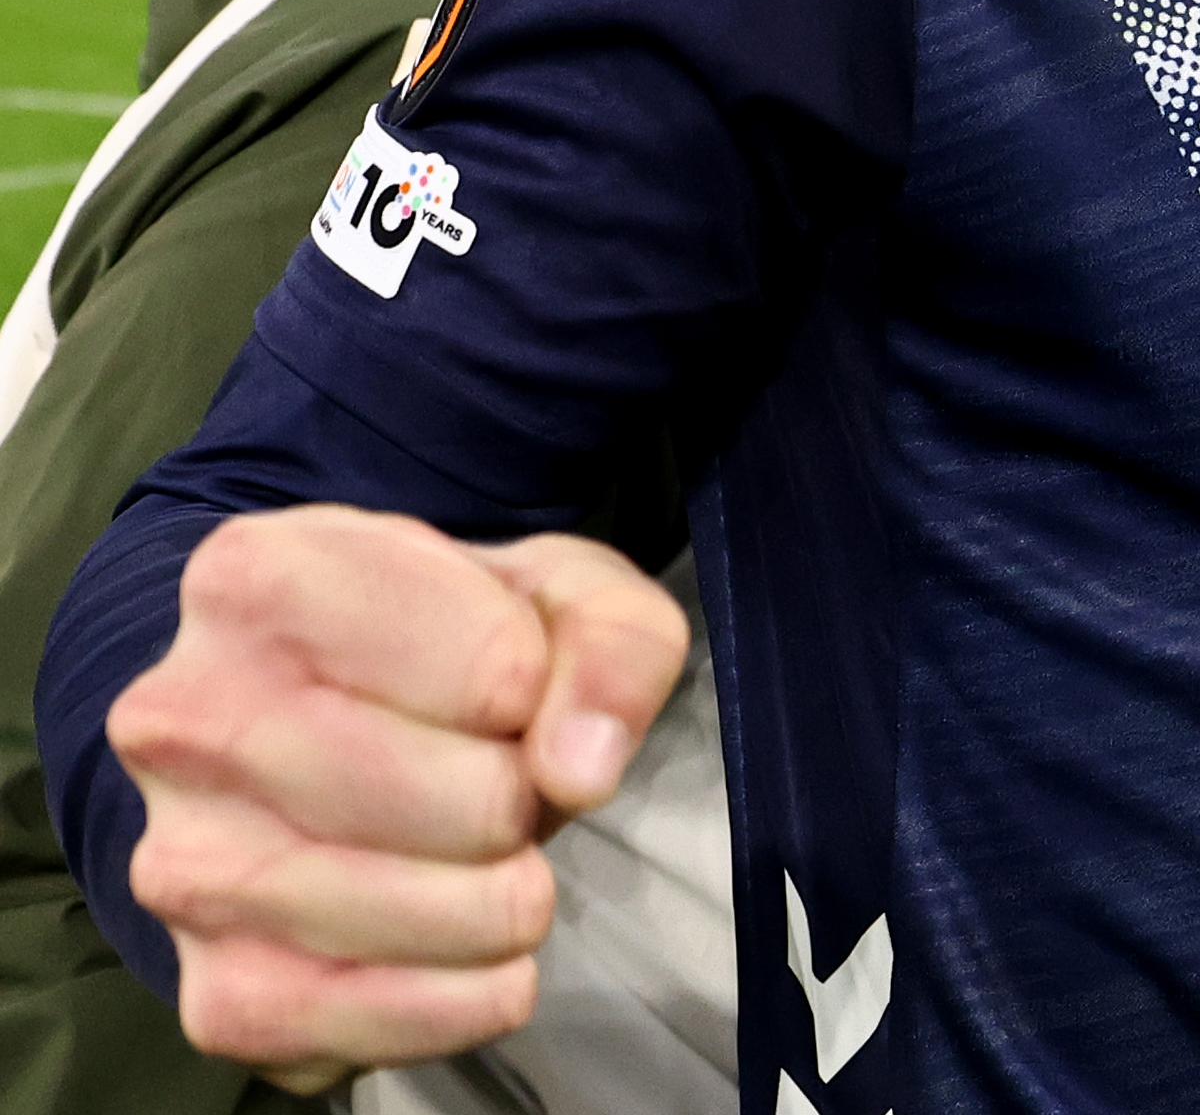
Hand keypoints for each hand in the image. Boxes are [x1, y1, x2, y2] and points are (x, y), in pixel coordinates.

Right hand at [108, 504, 687, 1092]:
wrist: (328, 720)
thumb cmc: (447, 638)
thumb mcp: (559, 589)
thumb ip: (612, 641)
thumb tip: (579, 767)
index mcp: (260, 578)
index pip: (497, 671)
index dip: (543, 689)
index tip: (512, 681)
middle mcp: (186, 721)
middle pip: (468, 803)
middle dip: (526, 800)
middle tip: (499, 778)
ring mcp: (184, 865)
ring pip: (421, 917)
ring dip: (504, 904)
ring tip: (492, 859)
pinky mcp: (210, 991)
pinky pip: (374, 1025)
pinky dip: (461, 1001)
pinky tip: (475, 954)